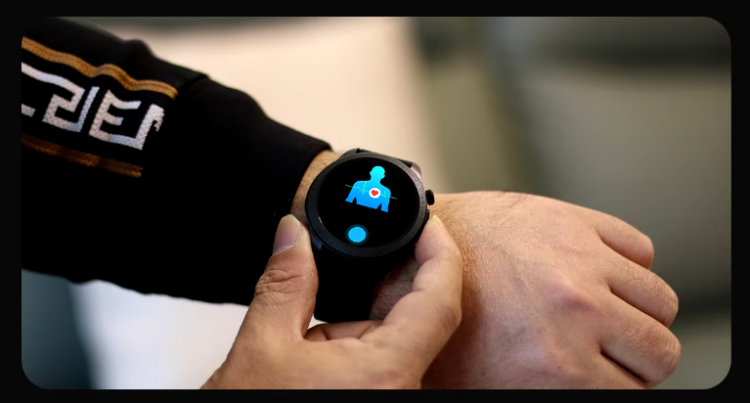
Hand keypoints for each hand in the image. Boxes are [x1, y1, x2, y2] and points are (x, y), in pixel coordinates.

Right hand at [201, 214, 462, 388]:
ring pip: (397, 335)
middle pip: (419, 315)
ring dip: (365, 310)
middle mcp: (397, 389)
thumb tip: (293, 235)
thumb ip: (285, 282)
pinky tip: (324, 333)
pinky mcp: (374, 396)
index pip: (440, 301)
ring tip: (325, 306)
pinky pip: (380, 355)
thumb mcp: (263, 346)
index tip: (430, 224)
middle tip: (367, 245)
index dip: (442, 253)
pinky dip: (357, 332)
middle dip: (391, 277)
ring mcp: (388, 394)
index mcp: (384, 373)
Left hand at [372, 191, 680, 388]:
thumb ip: (544, 391)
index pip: (638, 389)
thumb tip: (576, 390)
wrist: (410, 250)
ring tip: (611, 311)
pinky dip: (630, 263)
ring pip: (660, 300)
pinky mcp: (574, 220)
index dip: (620, 383)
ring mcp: (580, 261)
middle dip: (639, 354)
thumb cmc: (437, 320)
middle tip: (612, 348)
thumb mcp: (490, 383)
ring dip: (641, 310)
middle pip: (660, 349)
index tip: (609, 374)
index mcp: (556, 365)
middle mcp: (577, 312)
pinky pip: (640, 247)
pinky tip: (602, 272)